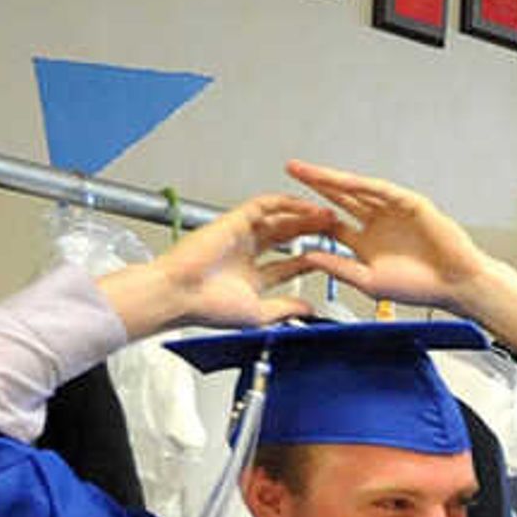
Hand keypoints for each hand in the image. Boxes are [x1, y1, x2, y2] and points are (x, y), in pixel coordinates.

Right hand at [93, 190, 341, 339]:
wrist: (179, 293)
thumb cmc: (207, 308)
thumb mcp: (258, 313)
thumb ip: (284, 308)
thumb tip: (307, 310)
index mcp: (250, 277)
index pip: (288, 265)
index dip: (311, 261)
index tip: (332, 259)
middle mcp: (245, 254)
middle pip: (286, 238)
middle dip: (312, 233)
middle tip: (336, 230)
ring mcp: (240, 236)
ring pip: (279, 219)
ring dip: (304, 216)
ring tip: (329, 216)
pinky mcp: (234, 220)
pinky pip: (264, 205)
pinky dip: (287, 204)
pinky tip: (307, 207)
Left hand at [283, 161, 516, 350]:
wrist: (457, 285)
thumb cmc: (421, 288)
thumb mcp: (368, 281)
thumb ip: (337, 267)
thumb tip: (307, 256)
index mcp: (366, 244)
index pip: (331, 224)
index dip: (308, 216)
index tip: (283, 210)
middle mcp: (377, 224)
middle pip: (340, 199)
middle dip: (315, 185)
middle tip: (291, 170)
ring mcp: (393, 212)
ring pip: (356, 190)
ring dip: (331, 179)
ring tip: (306, 170)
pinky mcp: (410, 204)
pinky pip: (381, 191)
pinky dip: (360, 185)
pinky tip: (340, 181)